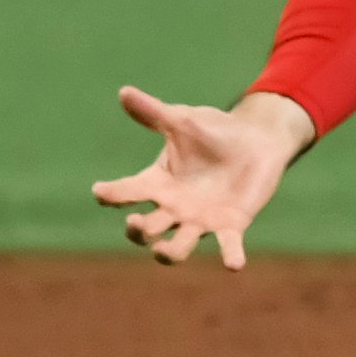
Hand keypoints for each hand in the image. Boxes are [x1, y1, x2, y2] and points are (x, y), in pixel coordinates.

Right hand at [90, 87, 315, 268]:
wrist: (255, 140)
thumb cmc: (214, 131)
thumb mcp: (182, 121)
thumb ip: (153, 113)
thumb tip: (124, 92)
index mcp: (157, 182)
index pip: (127, 191)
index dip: (112, 194)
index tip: (100, 191)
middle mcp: (173, 207)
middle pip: (145, 229)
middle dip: (137, 231)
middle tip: (135, 222)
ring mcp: (200, 220)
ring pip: (177, 247)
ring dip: (167, 253)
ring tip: (162, 251)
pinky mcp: (230, 225)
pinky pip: (227, 246)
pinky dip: (231, 256)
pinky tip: (234, 264)